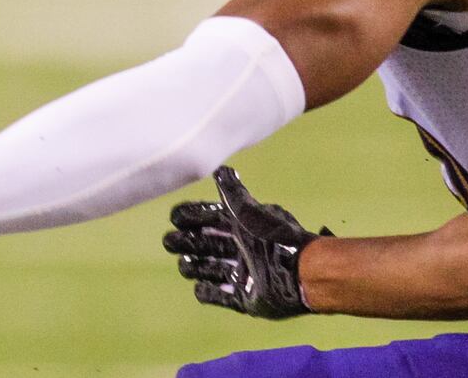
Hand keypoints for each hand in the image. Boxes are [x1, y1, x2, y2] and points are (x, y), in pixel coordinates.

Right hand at [162, 167, 329, 318]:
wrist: (299, 272)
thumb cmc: (273, 237)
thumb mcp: (248, 211)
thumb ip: (232, 192)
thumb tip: (220, 168)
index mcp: (244, 227)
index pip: (213, 219)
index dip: (194, 217)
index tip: (175, 217)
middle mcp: (244, 250)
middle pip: (209, 245)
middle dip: (188, 242)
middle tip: (168, 241)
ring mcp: (245, 276)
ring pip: (213, 270)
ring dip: (195, 267)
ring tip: (182, 264)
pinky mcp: (247, 299)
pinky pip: (223, 297)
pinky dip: (209, 293)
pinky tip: (198, 288)